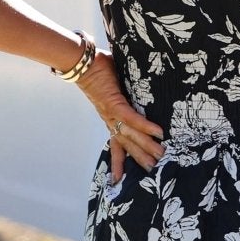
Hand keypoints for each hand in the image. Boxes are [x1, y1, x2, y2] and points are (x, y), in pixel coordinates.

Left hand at [77, 47, 166, 180]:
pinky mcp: (114, 102)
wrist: (80, 61)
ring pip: (130, 134)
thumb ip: (125, 89)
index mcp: (109, 117)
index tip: (118, 178)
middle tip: (152, 170)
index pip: (115, 142)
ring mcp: (111, 112)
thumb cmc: (95, 69)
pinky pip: (131, 117)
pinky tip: (157, 132)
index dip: (118, 161)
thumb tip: (137, 87)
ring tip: (159, 156)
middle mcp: (109, 119)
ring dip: (145, 146)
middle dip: (139, 158)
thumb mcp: (114, 83)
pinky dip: (144, 126)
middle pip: (125, 143)